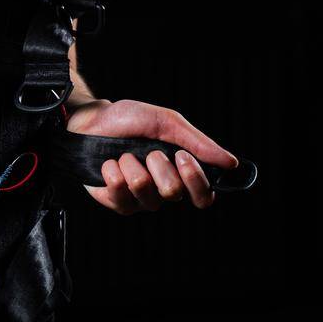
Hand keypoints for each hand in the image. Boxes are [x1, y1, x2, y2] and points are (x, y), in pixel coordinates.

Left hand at [65, 98, 237, 214]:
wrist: (92, 119)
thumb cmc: (129, 120)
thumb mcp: (167, 122)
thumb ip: (198, 143)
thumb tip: (231, 162)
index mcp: (180, 174)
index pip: (204, 197)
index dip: (196, 180)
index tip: (181, 156)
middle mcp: (162, 191)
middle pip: (174, 193)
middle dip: (159, 166)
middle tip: (148, 151)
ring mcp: (139, 199)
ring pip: (146, 193)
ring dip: (133, 166)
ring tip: (126, 154)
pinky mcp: (115, 202)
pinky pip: (120, 196)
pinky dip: (114, 172)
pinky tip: (109, 163)